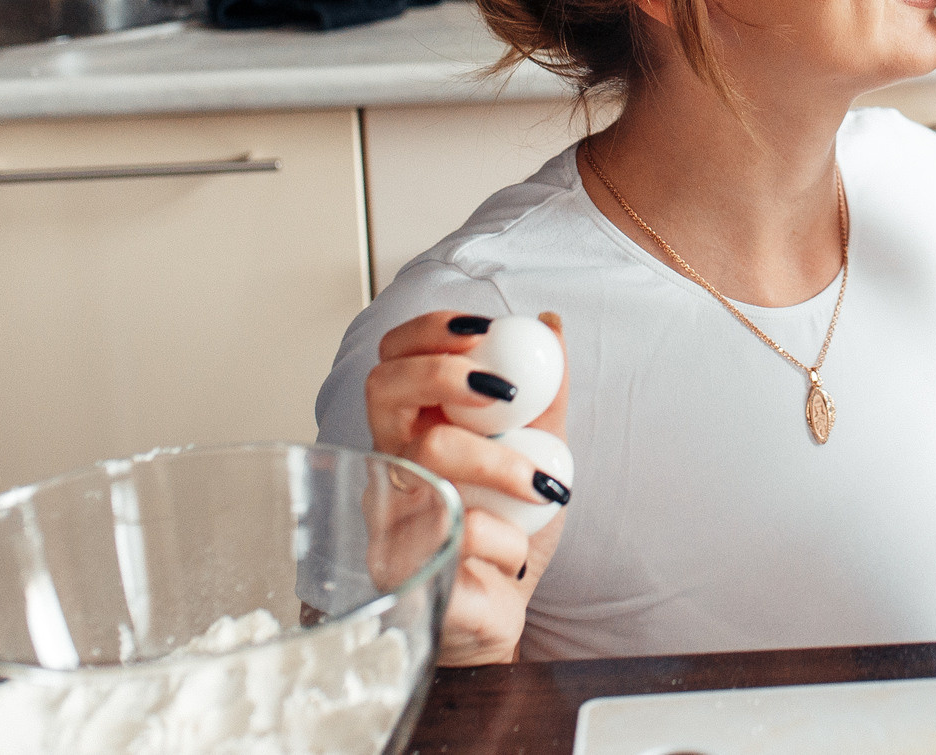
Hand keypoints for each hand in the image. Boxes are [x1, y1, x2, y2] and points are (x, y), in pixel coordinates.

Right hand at [366, 310, 570, 664]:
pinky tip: (512, 558)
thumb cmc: (508, 529)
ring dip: (503, 465)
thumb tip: (552, 324)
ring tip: (544, 489)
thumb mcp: (539, 455)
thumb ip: (547, 396)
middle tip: (504, 391)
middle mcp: (391, 462)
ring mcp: (386, 513)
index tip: (485, 330)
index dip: (429, 332)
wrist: (502, 612)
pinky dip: (507, 539)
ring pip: (429, 456)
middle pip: (383, 386)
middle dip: (444, 372)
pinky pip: (459, 533)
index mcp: (415, 427)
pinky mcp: (400, 569)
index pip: (393, 357)